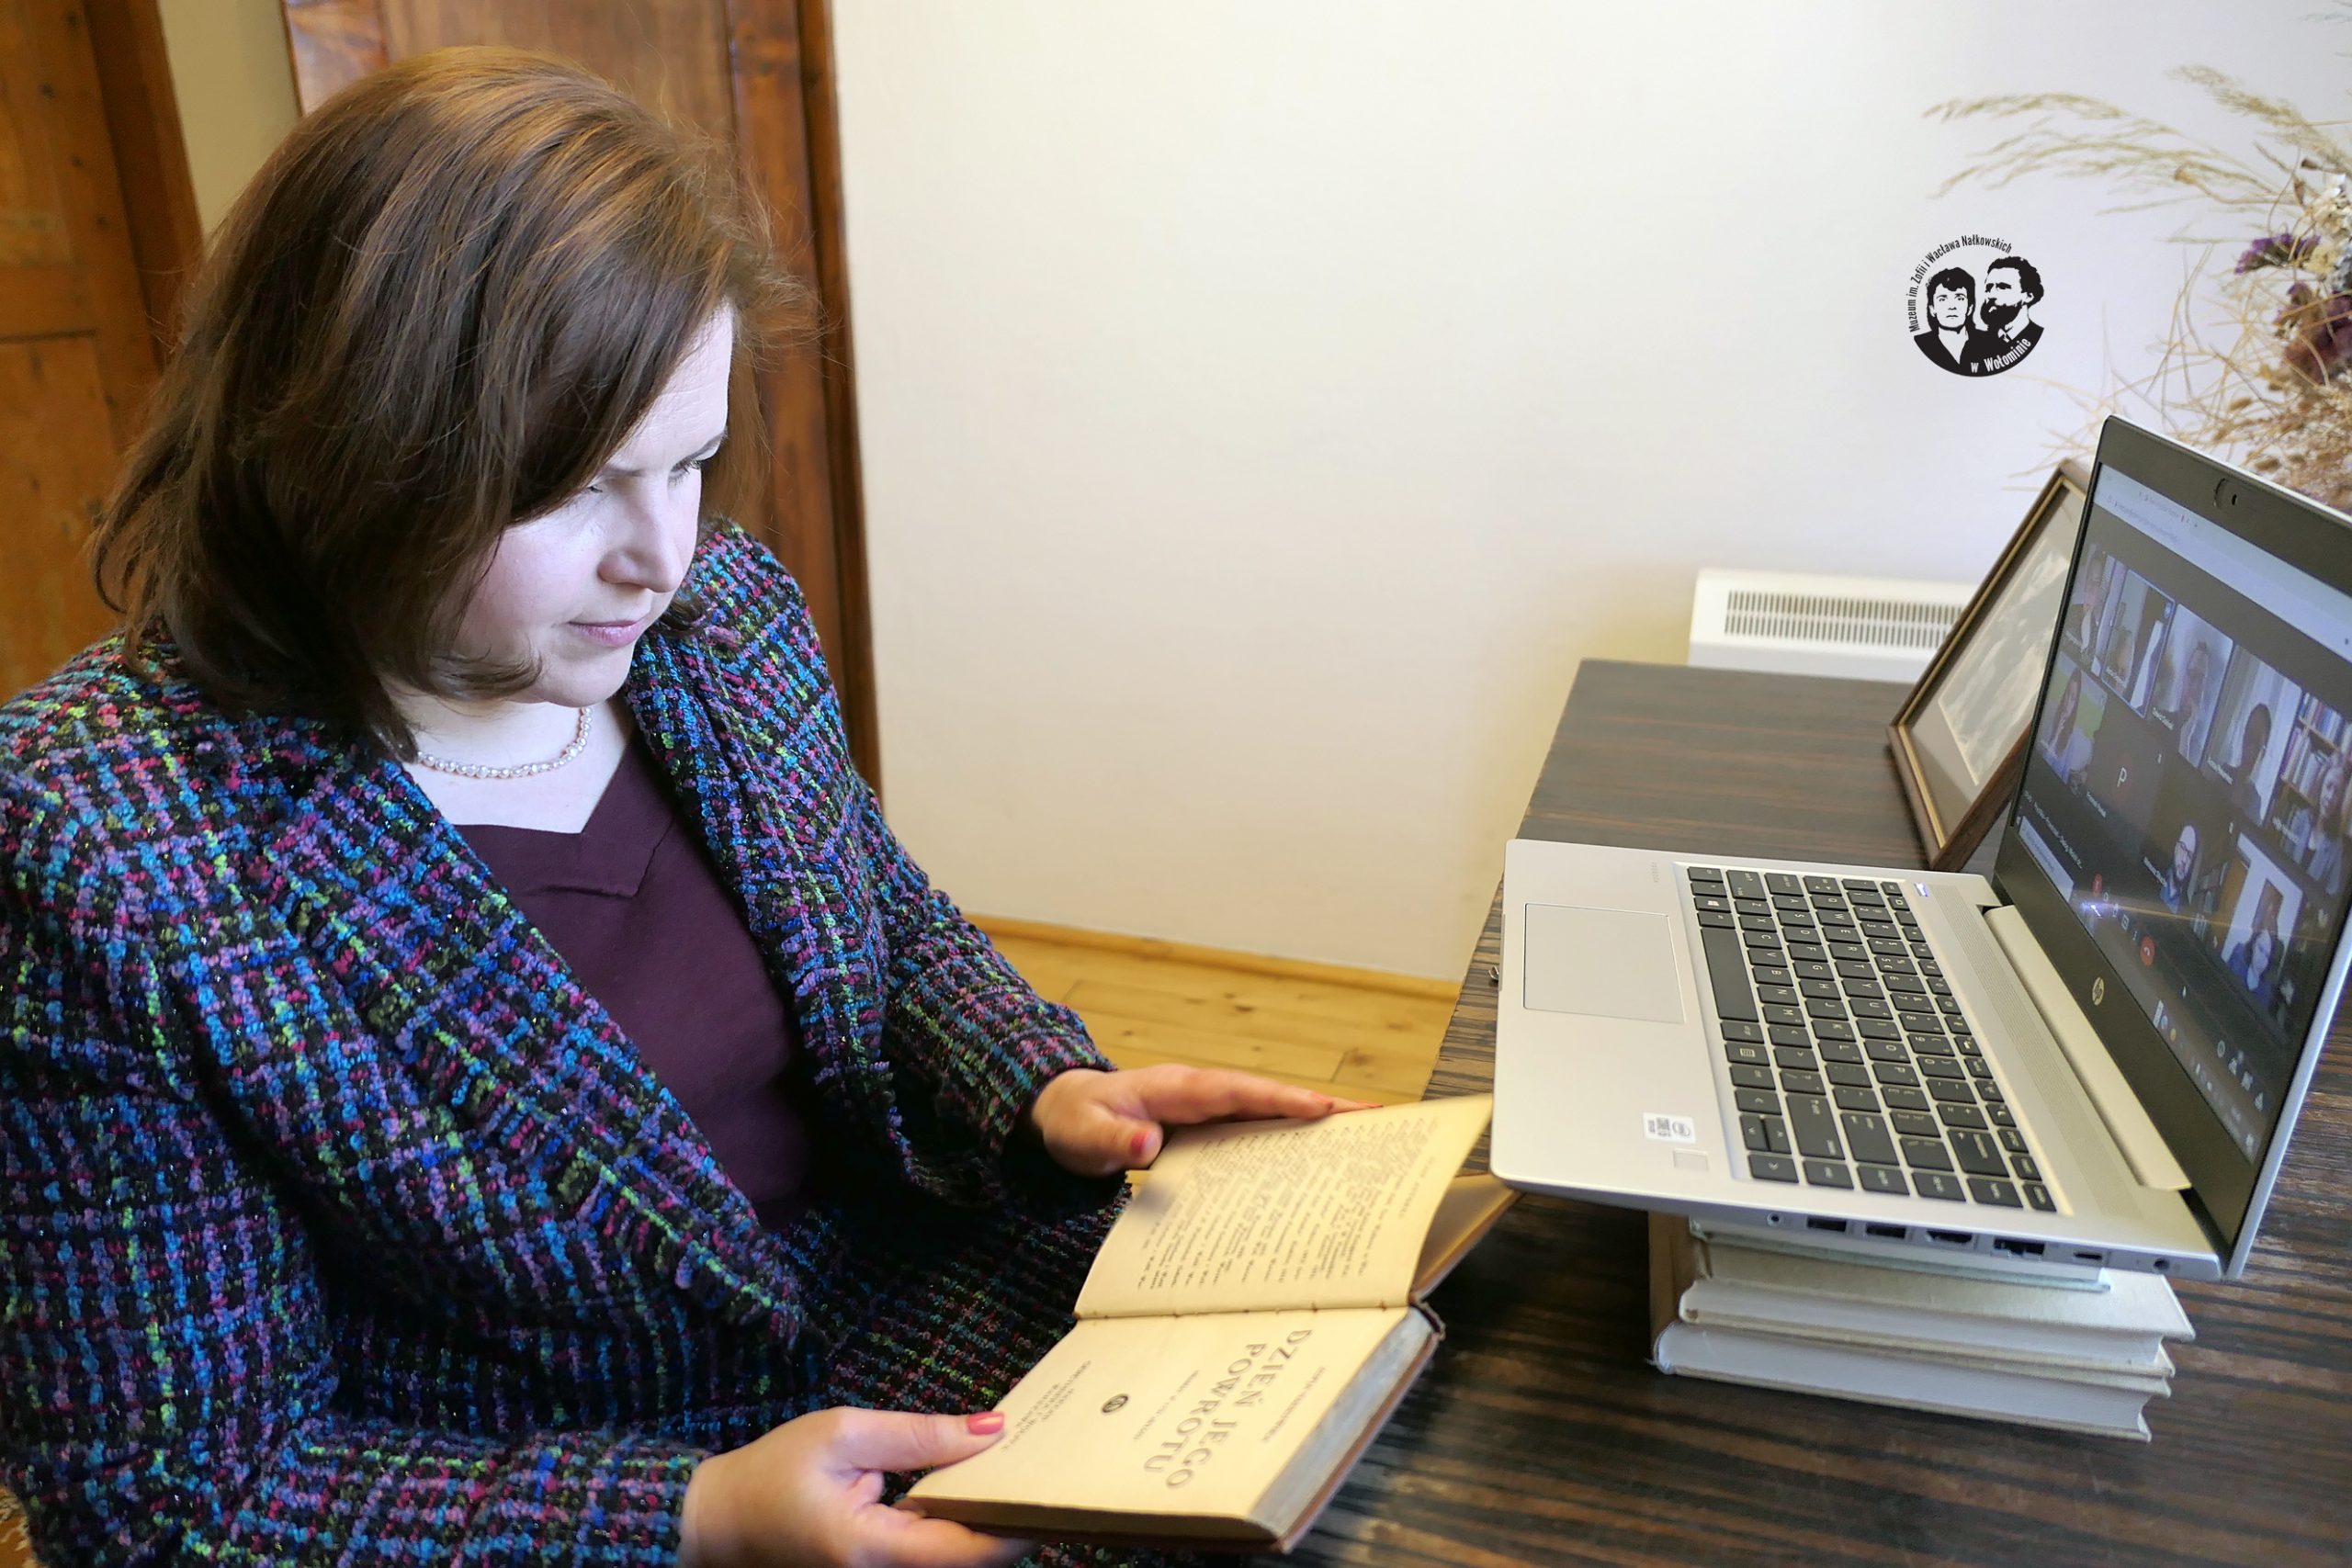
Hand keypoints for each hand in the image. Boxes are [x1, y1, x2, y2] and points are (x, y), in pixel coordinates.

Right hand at [678, 1407, 1032, 1567]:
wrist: (717, 1523)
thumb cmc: (772, 1473)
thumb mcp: (844, 1434)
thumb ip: (920, 1435)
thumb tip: (993, 1430)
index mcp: (872, 1550)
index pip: (967, 1551)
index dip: (1018, 1525)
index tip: (1054, 1489)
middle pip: (969, 1560)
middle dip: (1011, 1518)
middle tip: (1049, 1469)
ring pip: (955, 1558)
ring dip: (988, 1520)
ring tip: (1021, 1471)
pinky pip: (933, 1553)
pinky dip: (958, 1524)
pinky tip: (977, 1486)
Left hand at [1025, 1064, 1380, 1177]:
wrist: (1063, 1112)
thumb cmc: (1073, 1120)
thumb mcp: (1081, 1133)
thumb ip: (1110, 1139)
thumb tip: (1147, 1145)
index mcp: (1177, 1088)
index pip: (1238, 1091)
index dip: (1280, 1100)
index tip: (1323, 1110)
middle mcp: (1201, 1092)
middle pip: (1270, 1097)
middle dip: (1321, 1107)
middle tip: (1377, 1118)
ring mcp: (1208, 1107)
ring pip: (1270, 1112)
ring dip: (1315, 1123)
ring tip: (1368, 1137)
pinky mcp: (1209, 1125)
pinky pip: (1255, 1129)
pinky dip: (1289, 1137)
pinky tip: (1317, 1160)